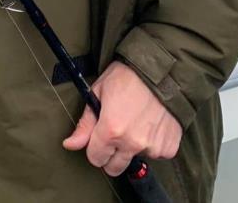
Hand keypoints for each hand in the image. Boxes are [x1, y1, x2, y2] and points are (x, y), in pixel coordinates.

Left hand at [62, 61, 181, 176]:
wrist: (159, 70)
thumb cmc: (125, 76)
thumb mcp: (98, 93)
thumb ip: (85, 124)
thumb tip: (69, 144)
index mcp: (111, 130)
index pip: (95, 159)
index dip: (94, 147)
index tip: (99, 136)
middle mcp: (132, 143)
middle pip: (114, 167)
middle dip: (111, 154)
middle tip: (116, 132)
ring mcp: (152, 147)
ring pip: (136, 159)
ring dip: (134, 146)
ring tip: (136, 121)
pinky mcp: (169, 147)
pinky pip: (157, 154)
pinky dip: (153, 143)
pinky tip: (151, 123)